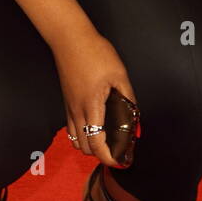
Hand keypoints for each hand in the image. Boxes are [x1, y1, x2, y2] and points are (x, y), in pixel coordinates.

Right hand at [58, 29, 136, 170]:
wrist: (70, 39)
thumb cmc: (95, 53)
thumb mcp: (119, 74)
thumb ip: (127, 98)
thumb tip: (135, 118)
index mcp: (91, 106)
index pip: (96, 143)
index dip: (108, 158)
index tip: (119, 161)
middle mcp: (77, 111)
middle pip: (83, 147)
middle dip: (99, 154)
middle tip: (116, 149)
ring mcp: (69, 107)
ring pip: (75, 139)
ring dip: (89, 144)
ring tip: (106, 139)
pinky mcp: (66, 101)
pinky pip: (71, 127)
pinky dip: (82, 134)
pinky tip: (95, 125)